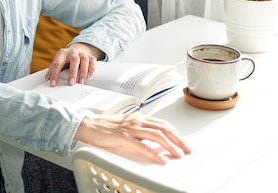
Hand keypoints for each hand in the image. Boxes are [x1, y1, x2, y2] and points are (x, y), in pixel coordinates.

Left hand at [45, 42, 102, 85]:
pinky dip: (91, 68)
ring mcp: (82, 53)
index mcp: (62, 53)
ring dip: (83, 72)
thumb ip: (52, 69)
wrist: (77, 50)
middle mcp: (72, 52)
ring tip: (81, 82)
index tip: (54, 84)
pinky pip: (93, 60)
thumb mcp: (58, 62)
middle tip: (71, 83)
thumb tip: (47, 79)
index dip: (55, 74)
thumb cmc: (66, 59)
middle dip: (72, 72)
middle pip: (74, 59)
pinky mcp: (90, 56)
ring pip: (84, 59)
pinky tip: (89, 75)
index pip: (57, 63)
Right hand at [74, 112, 191, 163]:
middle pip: (163, 128)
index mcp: (139, 118)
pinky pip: (142, 145)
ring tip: (179, 153)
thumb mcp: (128, 128)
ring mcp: (130, 128)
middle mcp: (137, 121)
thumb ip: (141, 133)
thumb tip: (156, 141)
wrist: (89, 126)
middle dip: (178, 139)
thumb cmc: (106, 128)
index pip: (163, 124)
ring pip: (156, 135)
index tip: (185, 142)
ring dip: (170, 145)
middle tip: (188, 149)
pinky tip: (161, 159)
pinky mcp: (123, 136)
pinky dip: (154, 152)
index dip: (176, 133)